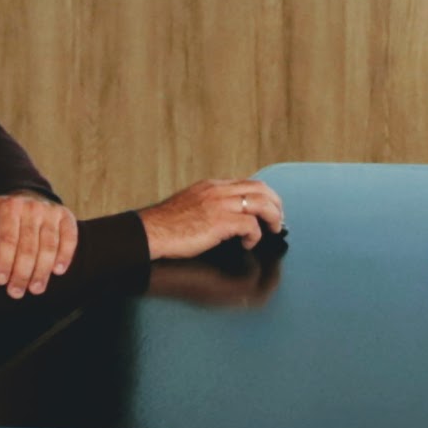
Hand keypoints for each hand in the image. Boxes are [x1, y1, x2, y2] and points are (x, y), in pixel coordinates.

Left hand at [0, 193, 83, 296]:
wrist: (30, 194)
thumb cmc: (4, 211)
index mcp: (9, 207)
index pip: (7, 238)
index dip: (4, 260)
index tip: (0, 280)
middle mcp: (31, 208)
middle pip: (27, 246)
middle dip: (22, 272)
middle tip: (16, 292)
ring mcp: (50, 212)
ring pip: (48, 245)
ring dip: (42, 270)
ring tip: (36, 289)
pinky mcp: (66, 217)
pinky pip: (69, 238)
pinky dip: (65, 255)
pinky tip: (58, 271)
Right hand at [134, 175, 286, 263]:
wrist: (149, 232)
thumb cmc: (164, 225)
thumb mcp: (189, 205)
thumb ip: (208, 204)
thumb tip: (225, 217)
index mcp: (211, 186)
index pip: (247, 183)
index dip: (263, 196)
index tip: (269, 208)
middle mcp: (218, 191)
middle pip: (260, 188)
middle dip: (275, 203)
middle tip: (278, 219)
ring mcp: (219, 205)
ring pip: (261, 203)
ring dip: (272, 217)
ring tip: (273, 229)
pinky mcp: (220, 222)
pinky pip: (250, 225)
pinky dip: (254, 235)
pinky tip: (248, 244)